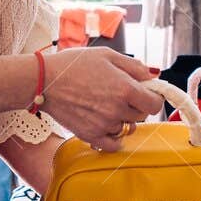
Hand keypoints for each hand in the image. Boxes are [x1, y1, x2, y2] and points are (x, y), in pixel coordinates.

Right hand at [42, 49, 162, 150]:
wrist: (45, 81)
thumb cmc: (74, 65)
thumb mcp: (107, 55)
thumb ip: (135, 66)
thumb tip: (153, 76)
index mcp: (125, 88)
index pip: (155, 104)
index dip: (152, 97)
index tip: (144, 93)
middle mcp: (117, 109)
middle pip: (141, 116)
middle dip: (135, 106)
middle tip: (119, 95)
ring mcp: (104, 125)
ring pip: (127, 128)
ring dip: (122, 119)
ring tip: (104, 105)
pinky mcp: (91, 136)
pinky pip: (114, 145)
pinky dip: (114, 137)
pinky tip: (106, 124)